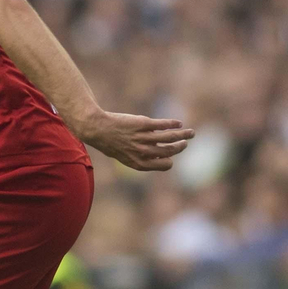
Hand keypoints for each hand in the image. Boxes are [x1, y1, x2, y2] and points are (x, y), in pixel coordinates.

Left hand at [75, 112, 193, 171]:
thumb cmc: (109, 142)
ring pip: (170, 137)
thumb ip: (140, 157)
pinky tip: (178, 123)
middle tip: (185, 142)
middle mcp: (143, 151)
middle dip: (181, 147)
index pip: (164, 165)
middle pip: (170, 151)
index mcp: (138, 162)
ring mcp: (144, 137)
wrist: (97, 128)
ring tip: (191, 133)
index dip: (169, 160)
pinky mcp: (143, 124)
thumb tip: (158, 155)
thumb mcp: (123, 155)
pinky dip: (173, 124)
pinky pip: (163, 124)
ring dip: (184, 135)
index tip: (170, 156)